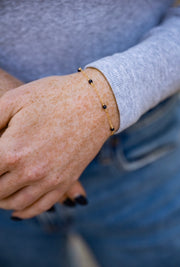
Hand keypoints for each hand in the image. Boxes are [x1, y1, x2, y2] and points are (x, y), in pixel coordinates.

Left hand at [0, 68, 118, 218]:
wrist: (94, 104)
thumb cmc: (54, 96)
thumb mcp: (15, 100)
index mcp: (12, 151)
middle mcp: (30, 171)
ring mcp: (50, 180)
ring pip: (16, 203)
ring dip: (2, 201)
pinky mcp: (65, 182)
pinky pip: (41, 206)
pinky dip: (24, 212)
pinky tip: (16, 211)